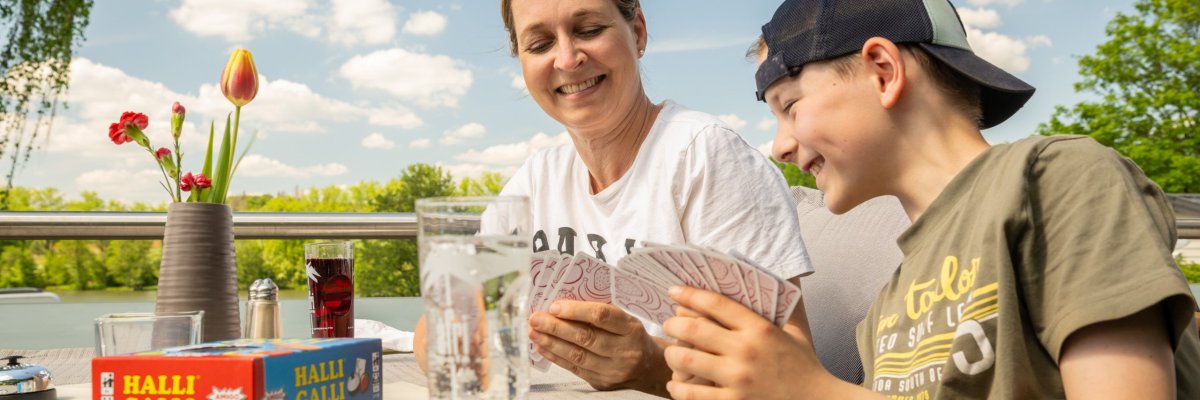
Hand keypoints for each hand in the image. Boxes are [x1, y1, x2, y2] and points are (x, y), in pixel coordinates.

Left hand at [529, 300, 671, 394]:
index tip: (554, 306)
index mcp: (631, 328)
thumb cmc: (632, 337)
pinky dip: (556, 357)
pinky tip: (542, 348)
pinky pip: (574, 369)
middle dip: (556, 327)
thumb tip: (563, 304)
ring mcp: (613, 370)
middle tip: (535, 318)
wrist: (649, 368)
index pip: (602, 316)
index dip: (576, 311)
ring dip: (551, 343)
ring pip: (577, 355)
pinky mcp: (602, 382)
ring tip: (534, 332)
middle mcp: (624, 350)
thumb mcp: (626, 320)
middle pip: (586, 337)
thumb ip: (600, 312)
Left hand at [662, 285, 855, 399]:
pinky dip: (677, 389)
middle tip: (669, 324)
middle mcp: (746, 351)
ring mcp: (738, 379)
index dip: (689, 294)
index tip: (674, 291)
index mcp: (760, 328)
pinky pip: (692, 395)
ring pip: (686, 361)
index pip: (716, 304)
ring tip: (671, 353)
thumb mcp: (798, 331)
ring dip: (672, 355)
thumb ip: (789, 303)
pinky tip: (676, 384)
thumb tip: (789, 273)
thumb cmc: (804, 365)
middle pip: (693, 330)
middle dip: (672, 324)